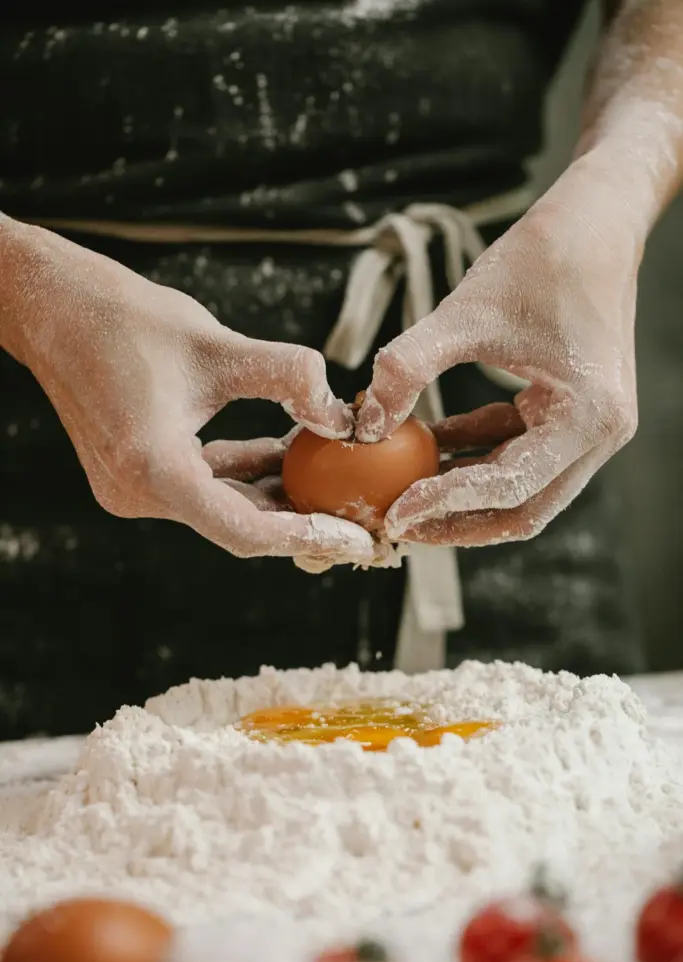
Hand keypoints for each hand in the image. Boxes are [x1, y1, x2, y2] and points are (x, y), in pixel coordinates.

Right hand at [5, 222, 374, 562]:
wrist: (54, 307)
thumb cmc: (124, 319)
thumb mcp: (217, 345)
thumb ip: (287, 378)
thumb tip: (341, 415)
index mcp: (153, 471)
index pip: (246, 531)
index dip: (310, 536)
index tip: (361, 538)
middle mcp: (137, 494)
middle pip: (239, 526)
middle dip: (304, 521)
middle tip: (364, 519)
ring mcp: (133, 489)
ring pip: (224, 506)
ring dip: (277, 493)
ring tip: (337, 480)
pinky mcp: (136, 474)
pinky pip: (205, 484)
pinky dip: (246, 473)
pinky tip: (288, 453)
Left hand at [355, 158, 639, 545]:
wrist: (595, 218)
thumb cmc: (542, 259)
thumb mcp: (465, 313)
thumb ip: (408, 368)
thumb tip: (362, 424)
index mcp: (588, 417)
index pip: (510, 485)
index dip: (446, 503)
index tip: (394, 513)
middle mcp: (600, 435)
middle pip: (523, 509)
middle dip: (457, 521)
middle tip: (396, 525)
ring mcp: (589, 429)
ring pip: (519, 489)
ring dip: (462, 494)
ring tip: (401, 494)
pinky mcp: (570, 414)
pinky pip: (516, 452)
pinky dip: (474, 455)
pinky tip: (425, 445)